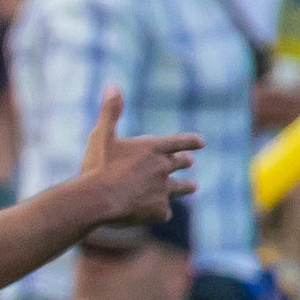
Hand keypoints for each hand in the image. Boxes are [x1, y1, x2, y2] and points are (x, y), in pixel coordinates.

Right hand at [59, 89, 198, 231]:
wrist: (98, 199)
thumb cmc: (98, 165)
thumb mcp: (101, 135)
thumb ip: (110, 111)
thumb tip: (113, 85)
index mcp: (152, 148)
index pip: (178, 142)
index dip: (190, 142)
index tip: (201, 142)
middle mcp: (162, 168)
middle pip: (181, 164)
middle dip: (185, 162)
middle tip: (189, 162)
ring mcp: (162, 190)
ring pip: (181, 188)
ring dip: (186, 187)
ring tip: (192, 187)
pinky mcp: (158, 210)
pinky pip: (163, 211)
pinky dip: (160, 211)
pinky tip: (156, 214)